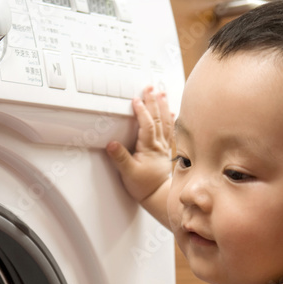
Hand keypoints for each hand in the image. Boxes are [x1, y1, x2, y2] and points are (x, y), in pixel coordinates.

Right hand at [106, 86, 173, 205]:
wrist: (158, 195)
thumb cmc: (144, 186)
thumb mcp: (128, 173)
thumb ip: (120, 158)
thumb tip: (112, 144)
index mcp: (148, 148)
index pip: (146, 125)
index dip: (141, 111)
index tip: (136, 99)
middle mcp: (158, 145)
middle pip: (156, 119)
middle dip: (153, 102)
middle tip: (150, 88)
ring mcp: (163, 146)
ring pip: (165, 122)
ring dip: (162, 107)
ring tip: (161, 93)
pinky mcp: (165, 150)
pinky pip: (169, 131)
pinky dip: (170, 120)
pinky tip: (171, 112)